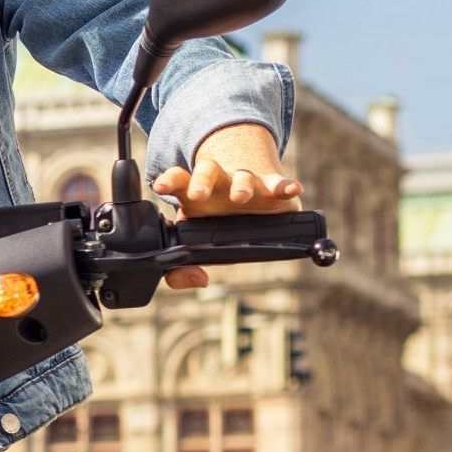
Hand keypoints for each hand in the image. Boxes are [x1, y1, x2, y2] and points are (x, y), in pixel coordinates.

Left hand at [156, 123, 301, 288]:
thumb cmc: (215, 222)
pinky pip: (278, 184)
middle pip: (208, 172)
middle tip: (197, 196)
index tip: (161, 186)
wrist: (249, 200)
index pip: (179, 181)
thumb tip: (197, 279)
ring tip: (240, 197)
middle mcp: (218, 183)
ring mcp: (245, 183)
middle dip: (201, 182)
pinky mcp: (271, 188)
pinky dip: (284, 185)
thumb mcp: (195, 244)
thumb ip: (181, 269)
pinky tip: (291, 189)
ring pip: (242, 178)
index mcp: (193, 193)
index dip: (169, 181)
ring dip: (241, 186)